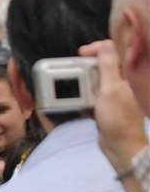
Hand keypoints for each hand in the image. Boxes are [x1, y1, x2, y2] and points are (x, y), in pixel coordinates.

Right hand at [81, 39, 147, 178]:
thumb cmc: (117, 117)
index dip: (96, 49)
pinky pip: (91, 100)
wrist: (121, 146)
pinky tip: (76, 105)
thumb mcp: (111, 89)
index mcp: (123, 75)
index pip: (111, 52)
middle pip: (99, 68)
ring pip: (93, 84)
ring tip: (69, 91)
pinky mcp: (104, 109)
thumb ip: (108, 66)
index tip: (80, 54)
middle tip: (70, 74)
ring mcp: (111, 97)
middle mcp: (118, 83)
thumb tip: (104, 45)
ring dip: (81, 86)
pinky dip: (82, 101)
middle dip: (84, 69)